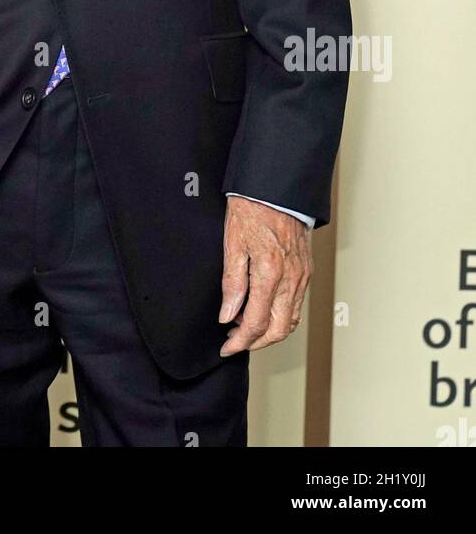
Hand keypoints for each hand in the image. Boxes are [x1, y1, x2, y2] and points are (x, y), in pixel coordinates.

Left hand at [218, 197, 312, 355]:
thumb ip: (232, 283)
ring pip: (290, 320)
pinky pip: (296, 304)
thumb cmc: (251, 208)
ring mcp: (302, 275)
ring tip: (245, 326)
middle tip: (235, 341)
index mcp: (270, 274)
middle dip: (256, 343)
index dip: (240, 341)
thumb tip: (227, 315)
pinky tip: (262, 307)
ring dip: (270, 331)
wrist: (275, 187)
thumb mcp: (232, 243)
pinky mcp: (306, 269)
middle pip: (278, 330)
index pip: (256, 324)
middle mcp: (291, 279)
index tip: (226, 347)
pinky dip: (280, 315)